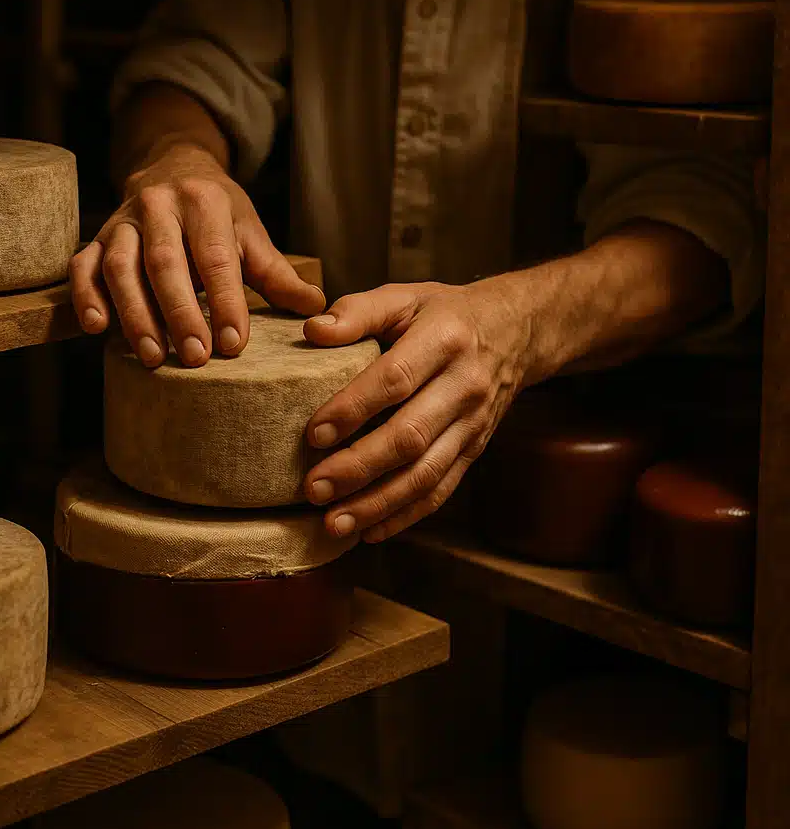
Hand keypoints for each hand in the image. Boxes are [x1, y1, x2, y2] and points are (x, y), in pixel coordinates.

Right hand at [69, 143, 324, 366]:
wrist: (172, 167)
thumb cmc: (218, 213)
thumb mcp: (250, 233)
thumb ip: (277, 274)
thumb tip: (315, 309)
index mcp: (205, 202)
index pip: (215, 257)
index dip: (225, 302)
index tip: (234, 344)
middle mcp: (159, 205)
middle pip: (165, 263)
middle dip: (180, 314)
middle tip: (195, 358)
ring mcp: (123, 221)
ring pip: (121, 267)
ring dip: (135, 314)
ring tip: (153, 357)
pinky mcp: (97, 238)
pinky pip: (83, 266)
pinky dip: (87, 296)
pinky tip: (98, 328)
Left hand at [302, 280, 533, 542]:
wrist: (516, 331)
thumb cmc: (446, 313)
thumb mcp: (405, 297)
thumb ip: (358, 311)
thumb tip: (313, 331)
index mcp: (444, 340)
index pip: (395, 380)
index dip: (353, 409)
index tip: (314, 434)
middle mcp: (465, 386)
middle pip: (410, 436)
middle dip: (358, 468)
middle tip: (314, 488)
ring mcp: (473, 424)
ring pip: (426, 473)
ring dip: (378, 503)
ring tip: (334, 523)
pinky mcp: (475, 450)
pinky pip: (441, 489)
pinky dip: (405, 515)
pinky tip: (370, 531)